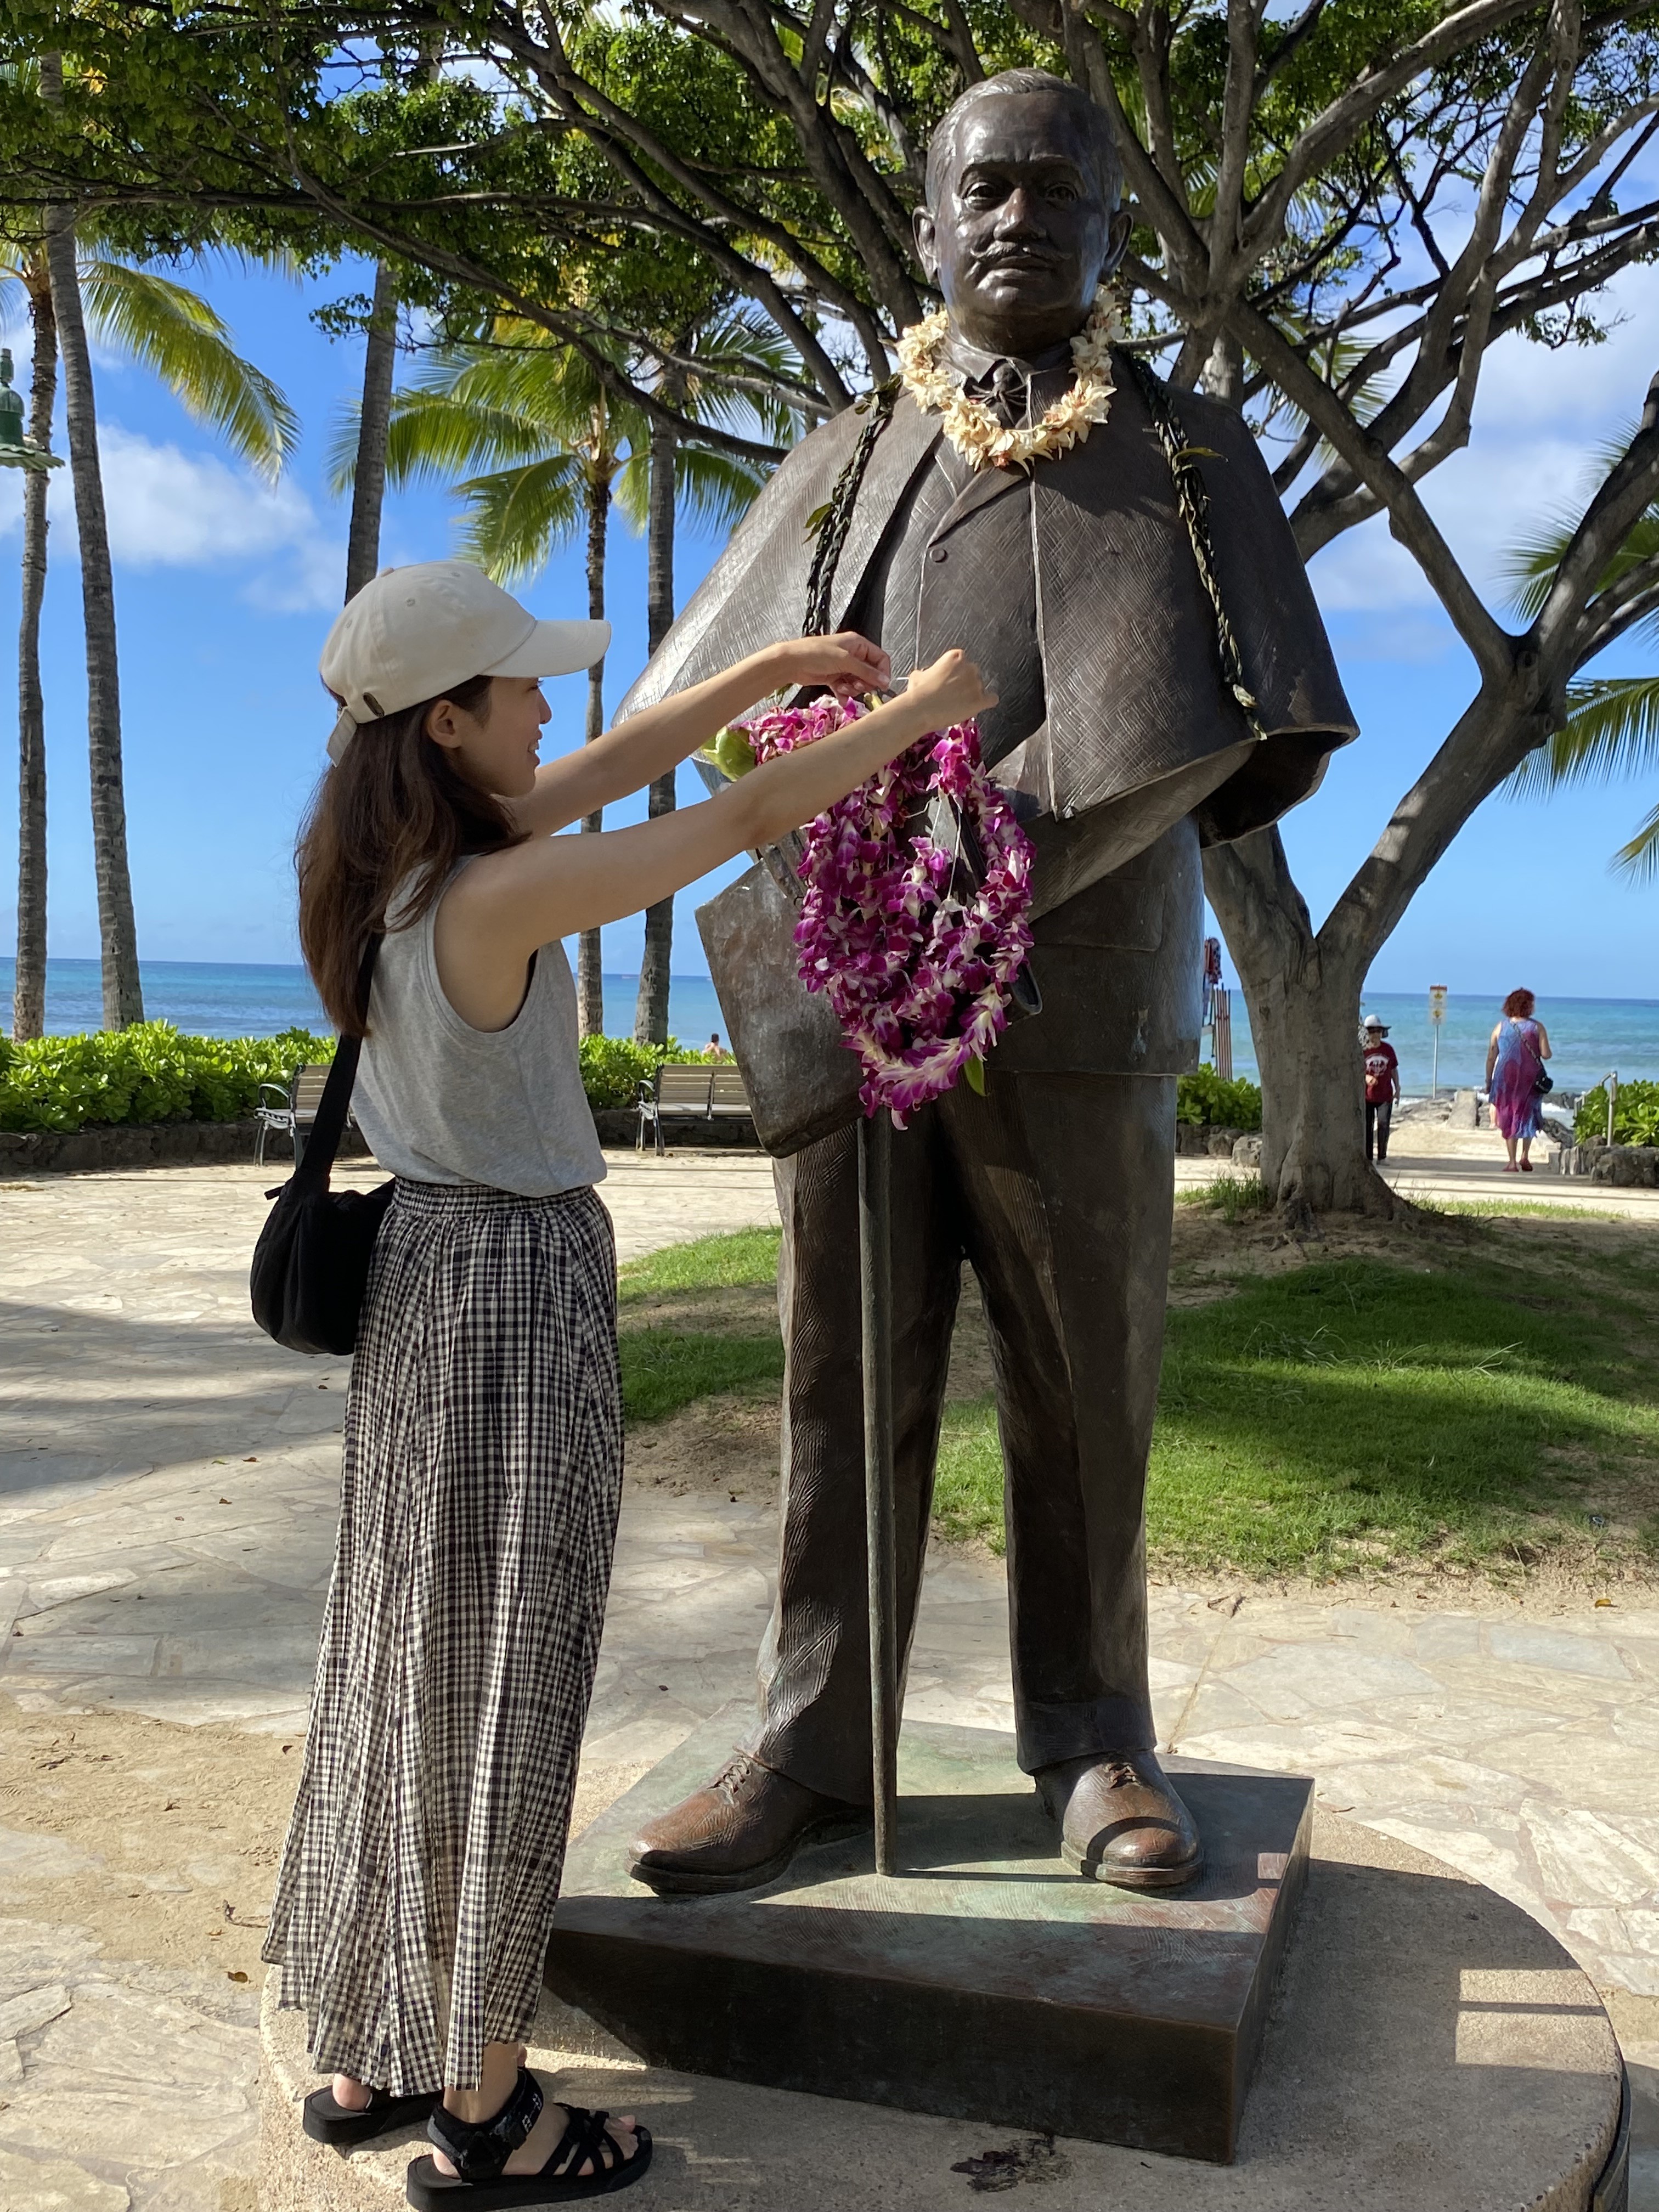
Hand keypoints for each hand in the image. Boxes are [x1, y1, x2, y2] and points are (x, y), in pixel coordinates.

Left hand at [770, 631, 892, 700]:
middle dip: (865, 683)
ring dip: (853, 689)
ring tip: (842, 688)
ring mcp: (843, 666)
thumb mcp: (845, 661)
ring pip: (858, 682)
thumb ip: (866, 671)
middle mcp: (852, 654)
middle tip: (856, 686)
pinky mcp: (834, 677)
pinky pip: (846, 688)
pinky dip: (844, 694)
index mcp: (858, 644)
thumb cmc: (816, 654)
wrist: (792, 663)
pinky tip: (840, 697)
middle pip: (870, 673)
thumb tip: (885, 680)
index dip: (882, 672)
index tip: (881, 686)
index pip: (880, 658)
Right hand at [900, 649, 997, 730]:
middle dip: (965, 683)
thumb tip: (927, 675)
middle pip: (973, 674)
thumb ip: (929, 672)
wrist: (920, 710)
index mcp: (955, 657)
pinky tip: (978, 706)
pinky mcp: (981, 700)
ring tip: (959, 705)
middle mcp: (969, 667)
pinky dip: (987, 702)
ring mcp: (976, 684)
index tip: (950, 681)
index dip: (956, 673)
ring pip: (981, 688)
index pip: (962, 662)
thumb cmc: (918, 692)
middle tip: (954, 695)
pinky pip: (992, 699)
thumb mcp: (918, 675)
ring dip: (973, 695)